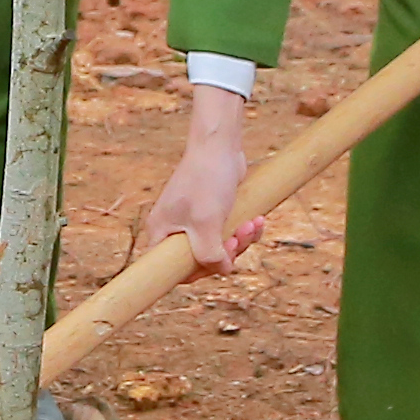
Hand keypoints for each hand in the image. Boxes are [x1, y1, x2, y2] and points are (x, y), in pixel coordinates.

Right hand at [138, 88, 268, 272]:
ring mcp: (194, 221)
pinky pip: (229, 232)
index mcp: (161, 232)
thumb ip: (210, 255)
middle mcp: (175, 229)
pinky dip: (244, 229)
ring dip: (241, 240)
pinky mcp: (212, 213)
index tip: (217, 264)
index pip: (172, 269)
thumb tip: (222, 269)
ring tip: (252, 223)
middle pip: (202, 260)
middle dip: (227, 252)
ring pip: (220, 247)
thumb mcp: (206, 224)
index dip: (198, 273)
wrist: (220, 146)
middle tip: (237, 237)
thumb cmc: (206, 180)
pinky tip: (257, 219)